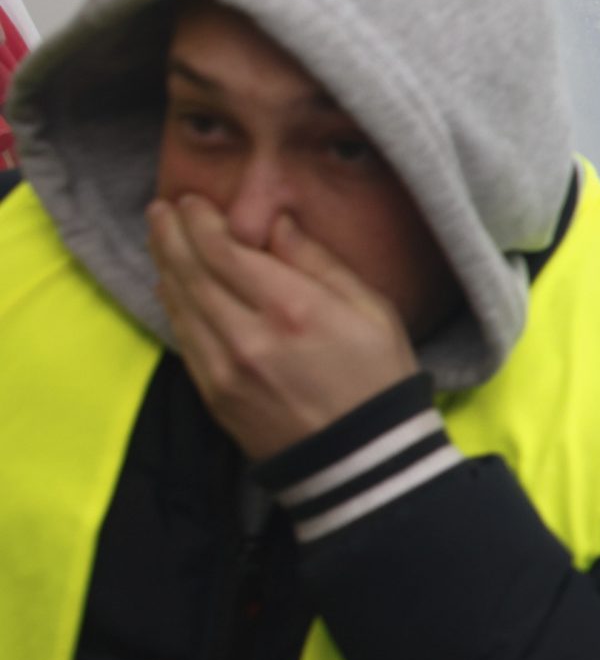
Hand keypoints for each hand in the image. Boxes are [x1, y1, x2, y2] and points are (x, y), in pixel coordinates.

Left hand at [148, 196, 420, 461]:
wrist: (366, 458)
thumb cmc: (379, 378)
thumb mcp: (372, 310)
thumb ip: (320, 262)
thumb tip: (276, 224)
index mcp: (294, 308)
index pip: (223, 250)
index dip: (200, 221)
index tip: (193, 201)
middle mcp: (250, 335)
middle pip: (191, 271)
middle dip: (171, 234)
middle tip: (161, 210)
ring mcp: (225, 368)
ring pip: (179, 304)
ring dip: (165, 265)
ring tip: (161, 238)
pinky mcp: (215, 394)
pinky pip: (183, 338)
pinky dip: (172, 306)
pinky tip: (171, 286)